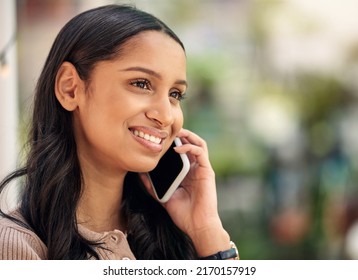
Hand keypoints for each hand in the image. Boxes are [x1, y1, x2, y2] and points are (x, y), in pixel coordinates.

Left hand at [140, 128, 230, 256]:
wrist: (197, 225)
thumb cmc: (183, 214)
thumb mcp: (163, 197)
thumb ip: (153, 186)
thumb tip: (140, 174)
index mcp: (186, 173)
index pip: (181, 152)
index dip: (172, 143)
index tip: (159, 138)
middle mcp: (195, 168)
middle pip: (190, 144)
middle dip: (180, 134)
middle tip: (167, 130)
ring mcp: (202, 169)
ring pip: (198, 143)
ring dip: (188, 135)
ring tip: (176, 132)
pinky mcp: (207, 171)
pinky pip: (201, 152)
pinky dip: (190, 146)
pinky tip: (178, 148)